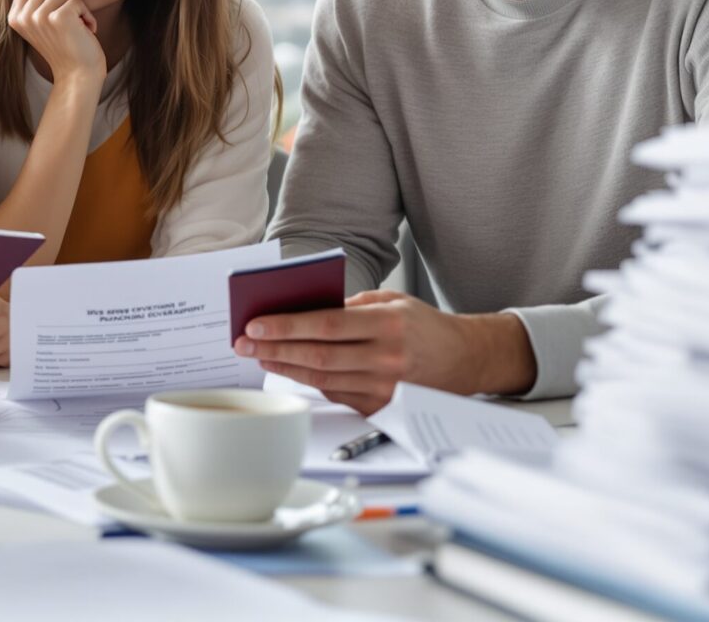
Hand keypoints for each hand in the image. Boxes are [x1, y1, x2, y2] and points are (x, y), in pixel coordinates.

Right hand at [9, 0, 103, 84]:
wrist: (78, 75)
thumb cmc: (65, 46)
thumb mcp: (39, 23)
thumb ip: (29, 0)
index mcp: (14, 16)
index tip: (53, 13)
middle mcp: (22, 16)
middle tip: (65, 22)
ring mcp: (38, 17)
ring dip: (74, 7)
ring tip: (74, 27)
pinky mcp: (58, 18)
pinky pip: (76, 1)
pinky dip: (86, 15)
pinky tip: (83, 31)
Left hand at [231, 290, 537, 414]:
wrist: (465, 359)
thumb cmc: (423, 325)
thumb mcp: (392, 301)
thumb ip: (351, 306)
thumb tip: (303, 309)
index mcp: (387, 324)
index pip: (326, 325)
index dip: (287, 326)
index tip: (255, 325)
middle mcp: (386, 358)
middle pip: (318, 356)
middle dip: (275, 349)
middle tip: (243, 343)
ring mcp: (385, 388)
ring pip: (322, 380)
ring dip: (285, 368)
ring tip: (259, 355)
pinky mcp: (382, 407)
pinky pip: (337, 394)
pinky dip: (310, 381)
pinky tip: (290, 369)